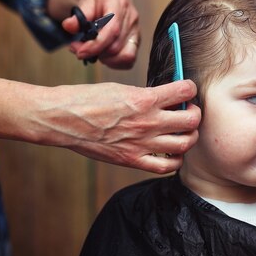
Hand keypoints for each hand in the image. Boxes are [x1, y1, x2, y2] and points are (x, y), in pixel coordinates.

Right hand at [40, 80, 199, 172]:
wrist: (61, 119)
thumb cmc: (86, 99)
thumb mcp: (121, 88)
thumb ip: (146, 95)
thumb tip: (166, 98)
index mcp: (144, 99)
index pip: (185, 91)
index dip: (190, 89)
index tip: (186, 90)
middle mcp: (147, 122)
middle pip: (191, 120)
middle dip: (195, 114)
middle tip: (188, 111)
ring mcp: (141, 143)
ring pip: (184, 144)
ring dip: (188, 136)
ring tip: (182, 132)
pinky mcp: (132, 160)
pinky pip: (166, 166)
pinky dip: (175, 160)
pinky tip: (171, 152)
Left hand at [61, 0, 139, 68]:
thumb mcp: (86, 0)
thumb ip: (78, 14)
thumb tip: (68, 26)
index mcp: (119, 4)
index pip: (112, 30)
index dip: (96, 45)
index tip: (80, 52)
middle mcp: (131, 18)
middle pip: (115, 46)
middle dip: (94, 52)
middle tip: (78, 49)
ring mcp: (136, 30)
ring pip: (124, 56)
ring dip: (105, 59)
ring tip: (92, 51)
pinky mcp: (136, 40)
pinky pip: (129, 59)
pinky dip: (115, 62)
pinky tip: (104, 55)